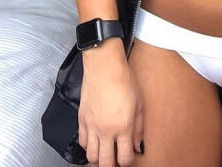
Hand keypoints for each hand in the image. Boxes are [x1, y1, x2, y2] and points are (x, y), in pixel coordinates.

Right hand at [78, 40, 144, 166]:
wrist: (104, 65)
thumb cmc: (123, 79)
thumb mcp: (139, 104)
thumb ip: (139, 128)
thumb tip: (138, 146)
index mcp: (123, 127)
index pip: (124, 158)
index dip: (127, 162)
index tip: (129, 157)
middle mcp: (106, 130)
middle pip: (105, 163)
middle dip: (111, 166)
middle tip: (115, 161)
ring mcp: (92, 126)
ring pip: (91, 157)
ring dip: (98, 158)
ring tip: (104, 154)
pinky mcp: (81, 119)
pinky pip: (82, 142)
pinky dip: (88, 146)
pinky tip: (95, 141)